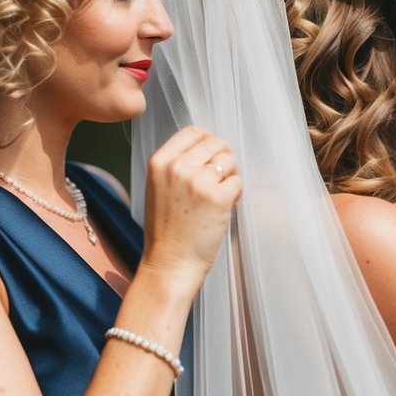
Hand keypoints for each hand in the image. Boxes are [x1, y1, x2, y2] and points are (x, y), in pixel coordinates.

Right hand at [141, 126, 241, 291]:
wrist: (170, 264)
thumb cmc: (166, 231)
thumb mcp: (158, 188)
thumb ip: (176, 166)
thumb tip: (207, 148)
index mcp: (160, 162)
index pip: (193, 132)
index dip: (208, 140)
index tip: (213, 153)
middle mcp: (178, 167)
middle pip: (215, 143)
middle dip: (224, 159)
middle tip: (222, 179)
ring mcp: (198, 182)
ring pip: (229, 161)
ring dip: (231, 176)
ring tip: (223, 194)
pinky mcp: (218, 198)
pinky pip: (238, 181)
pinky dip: (237, 193)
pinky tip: (227, 206)